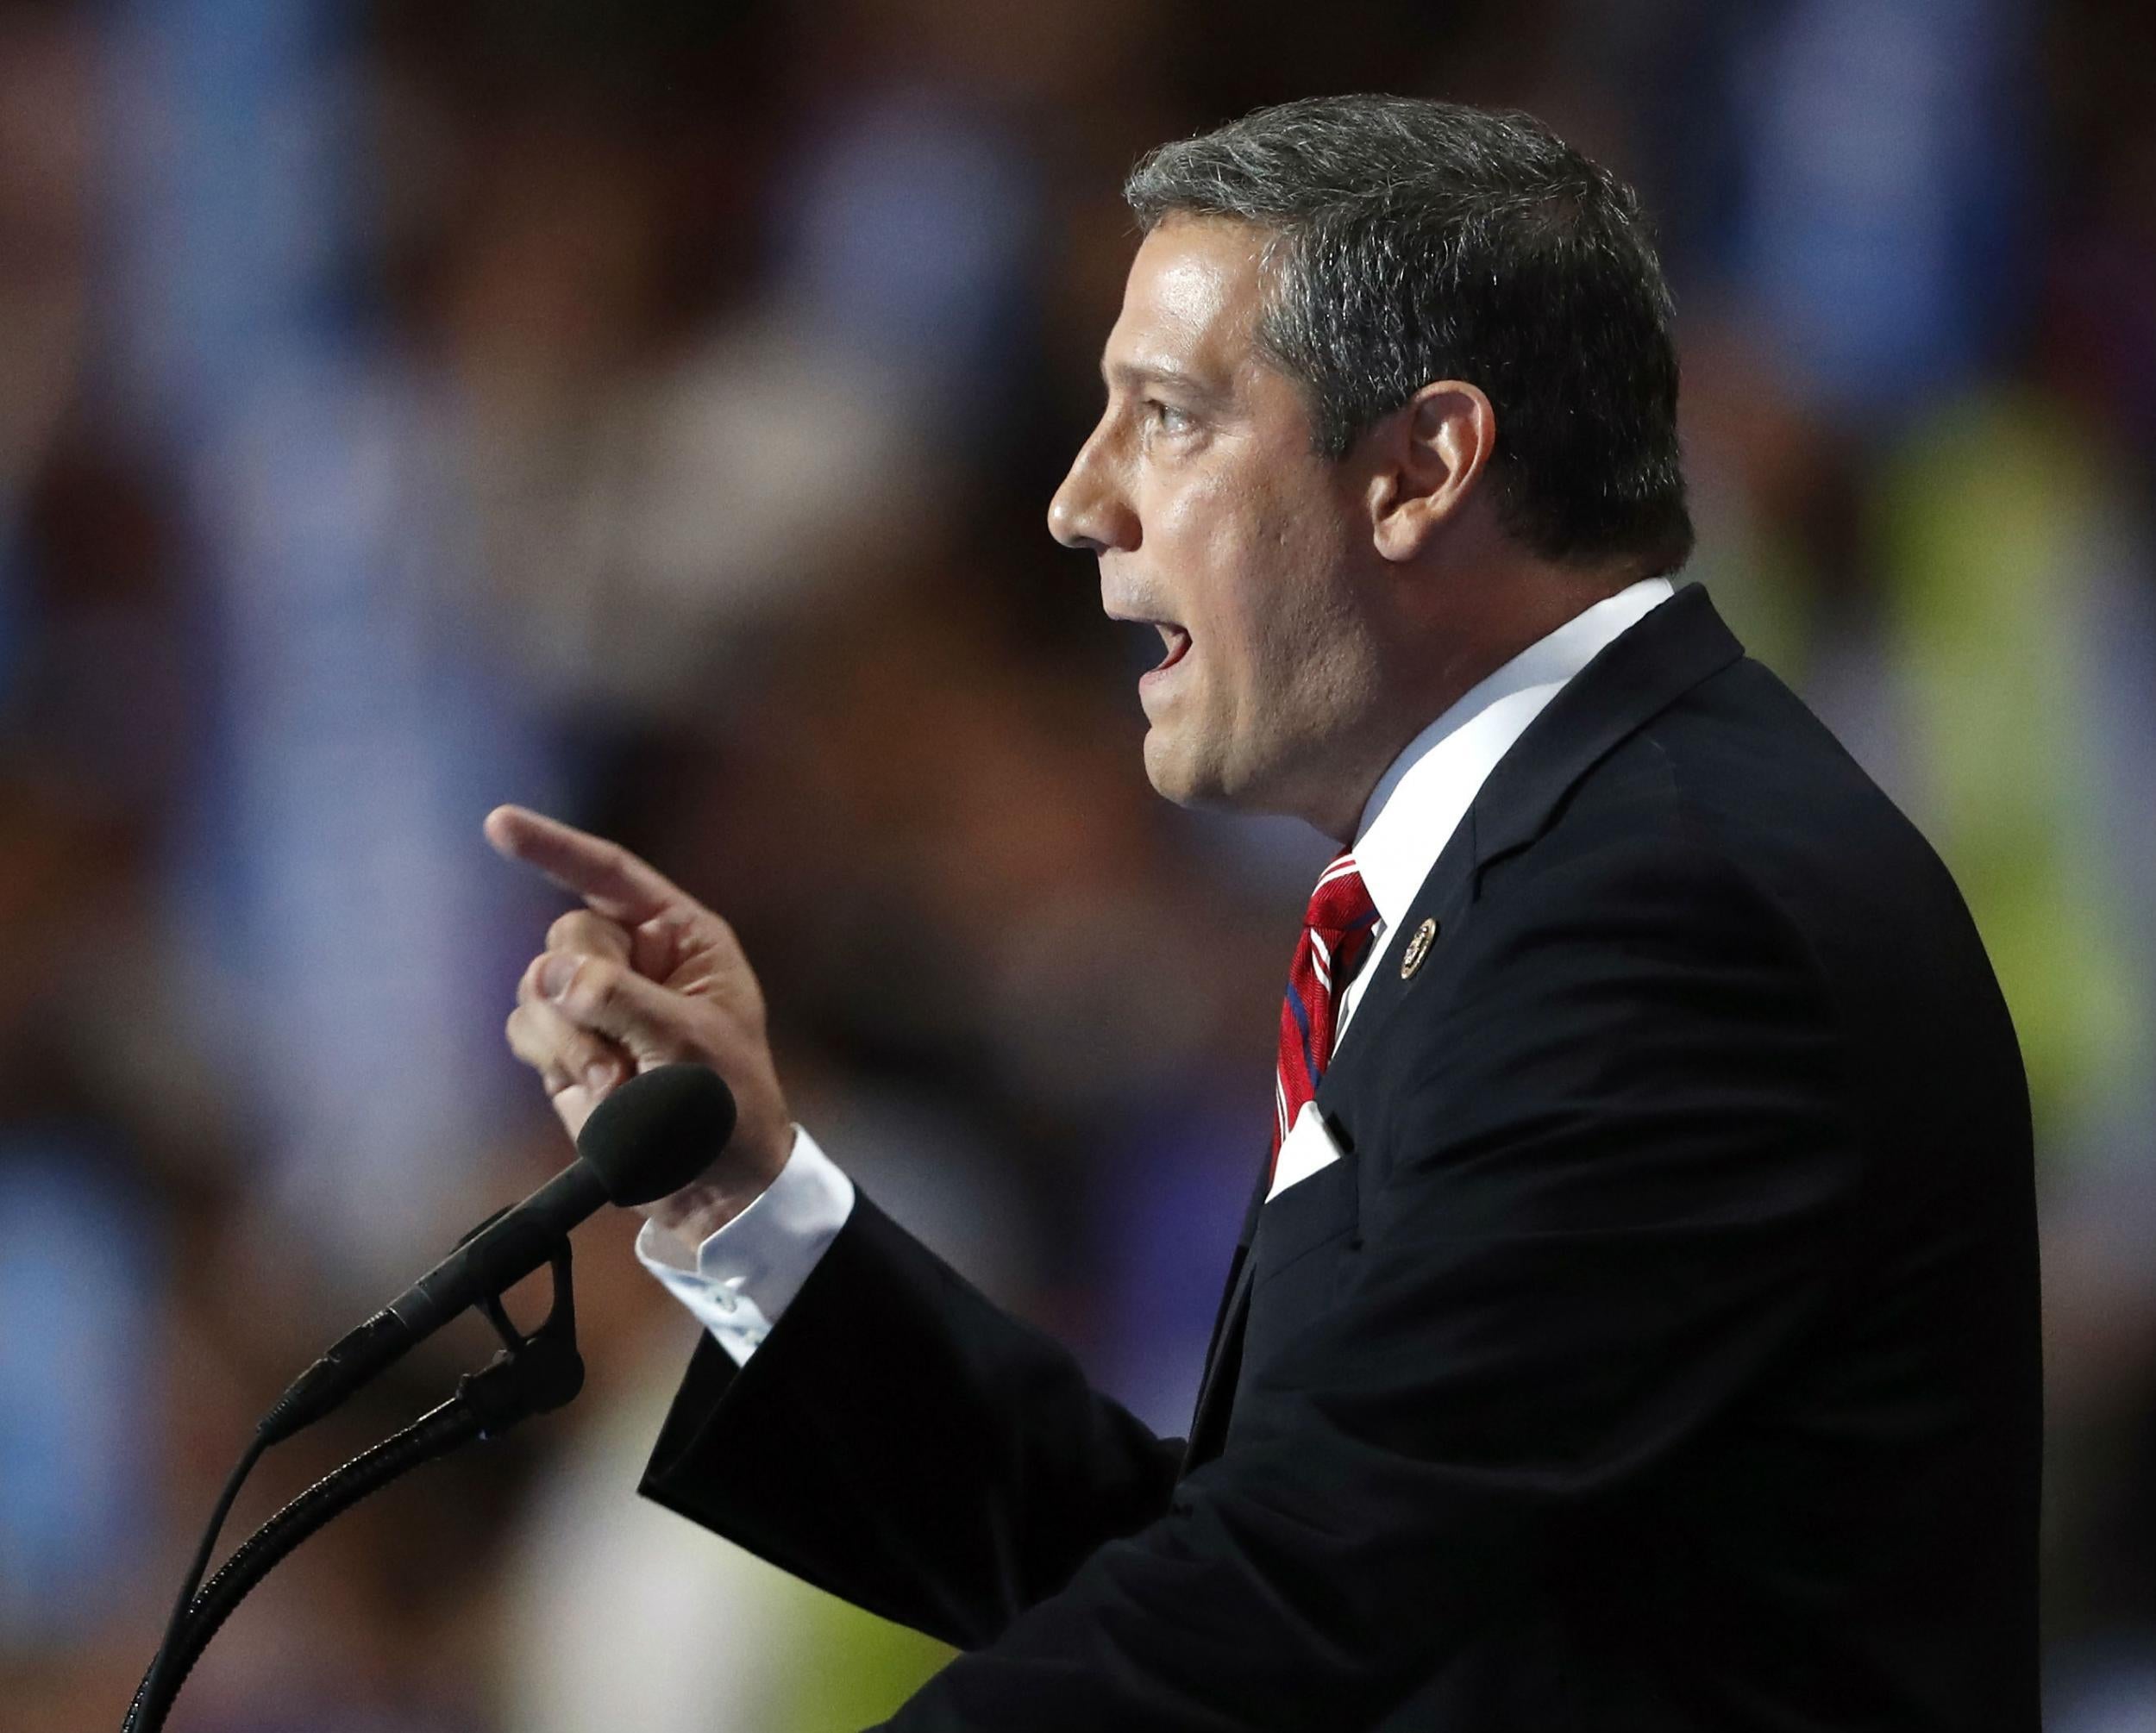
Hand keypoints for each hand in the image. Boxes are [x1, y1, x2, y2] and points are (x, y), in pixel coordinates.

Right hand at [487, 804, 792, 1237]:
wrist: (716, 1187)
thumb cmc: (729, 1106)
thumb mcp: (689, 1045)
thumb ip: (620, 1000)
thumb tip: (549, 974)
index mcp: (682, 938)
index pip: (611, 874)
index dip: (555, 847)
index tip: (498, 823)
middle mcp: (635, 960)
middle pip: (568, 936)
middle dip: (583, 994)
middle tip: (624, 1058)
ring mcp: (597, 1005)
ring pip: (538, 986)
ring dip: (570, 1042)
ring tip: (620, 1088)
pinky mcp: (569, 1049)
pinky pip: (527, 1029)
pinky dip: (556, 1061)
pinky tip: (599, 1095)